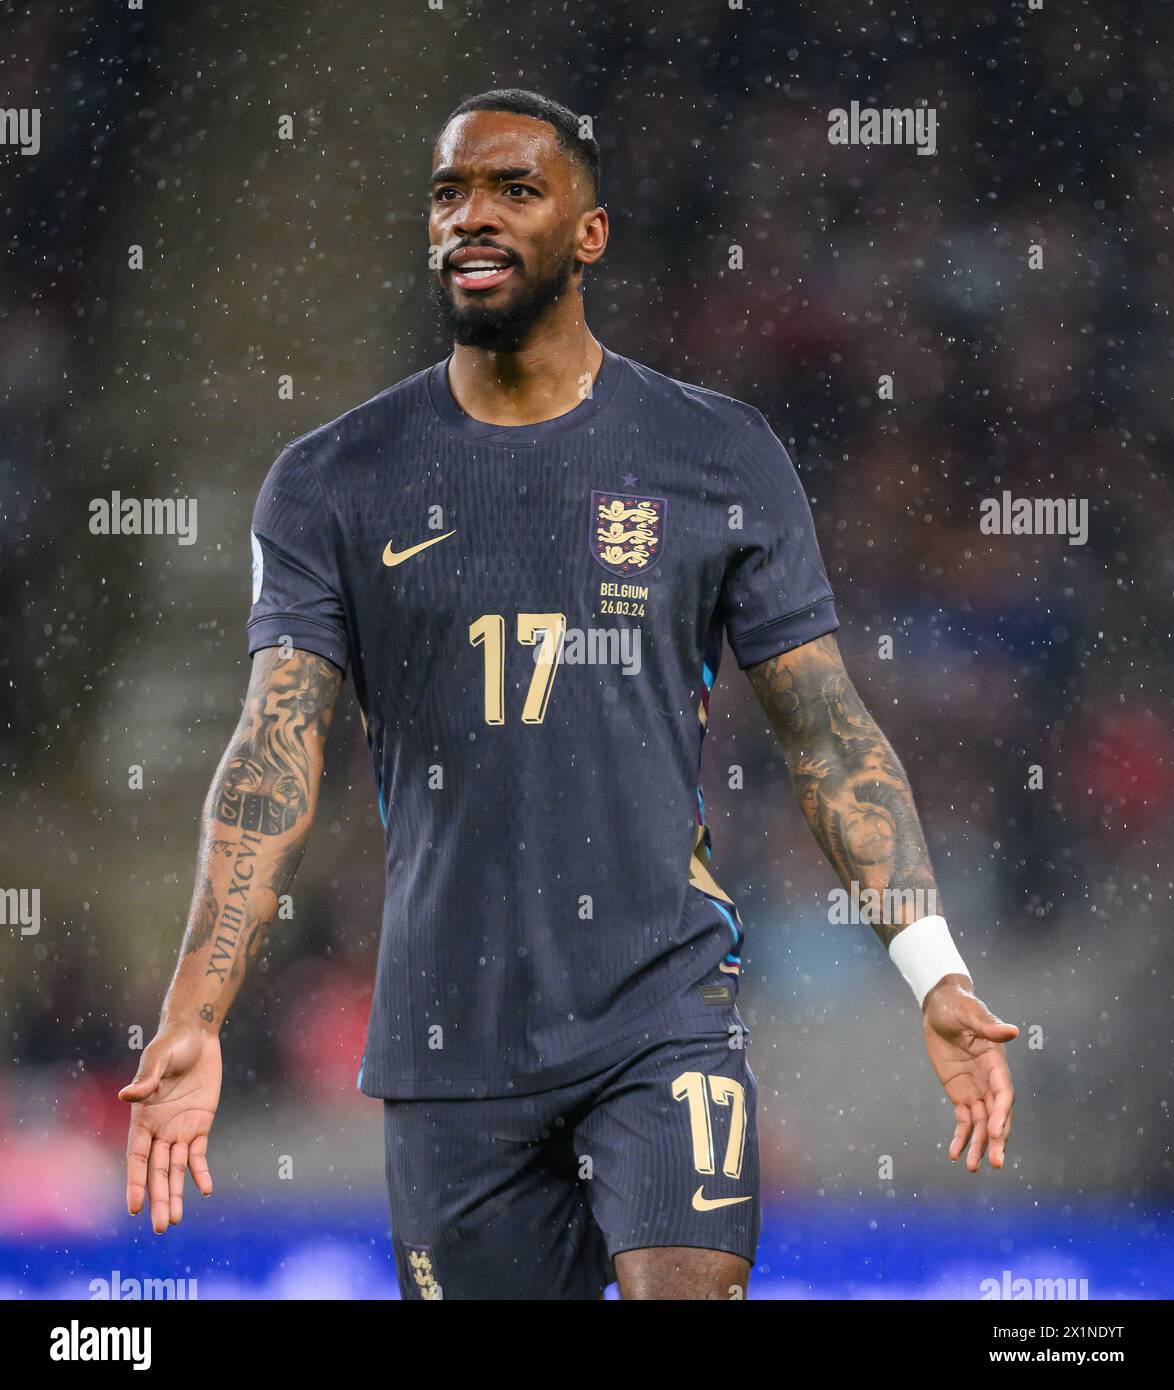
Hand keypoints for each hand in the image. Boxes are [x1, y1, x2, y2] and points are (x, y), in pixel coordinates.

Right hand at [119, 1022, 221, 1231]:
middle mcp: (159, 1129)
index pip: (137, 1158)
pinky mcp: (201, 1124)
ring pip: (176, 1169)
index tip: (134, 1207)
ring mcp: (180, 1129)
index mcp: (142, 1118)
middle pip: (157, 1171)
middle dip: (157, 1199)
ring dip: (175, 1194)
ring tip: (172, 1221)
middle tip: (159, 1228)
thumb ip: (146, 1078)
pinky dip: (201, 1172)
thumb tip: (126, 1095)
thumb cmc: (171, 1043)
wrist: (196, 1034)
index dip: (136, 1183)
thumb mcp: (158, 1057)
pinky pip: (199, 1154)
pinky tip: (206, 1189)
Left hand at [923, 975, 1017, 1171]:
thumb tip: (1012, 1031)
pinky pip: (963, 1120)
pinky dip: (960, 1137)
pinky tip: (954, 1154)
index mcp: (996, 1062)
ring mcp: (975, 1088)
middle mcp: (989, 1080)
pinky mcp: (960, 1093)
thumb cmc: (958, 1005)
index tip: (994, 1131)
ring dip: (979, 1145)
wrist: (940, 1006)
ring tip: (971, 1167)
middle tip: (997, 1163)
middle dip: (997, 1139)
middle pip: (997, 1115)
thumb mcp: (970, 1012)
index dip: (1001, 1113)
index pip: (1003, 1093)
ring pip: (981, 1123)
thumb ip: (988, 1025)